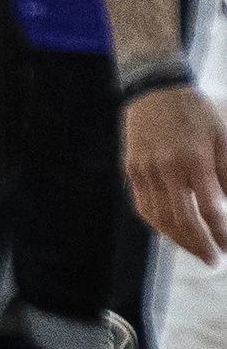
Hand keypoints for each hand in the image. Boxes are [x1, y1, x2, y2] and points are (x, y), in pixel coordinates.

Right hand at [125, 84, 226, 262]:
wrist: (154, 89)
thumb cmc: (193, 111)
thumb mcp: (220, 136)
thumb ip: (226, 172)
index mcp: (194, 160)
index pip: (209, 208)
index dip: (220, 232)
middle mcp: (167, 169)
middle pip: (183, 220)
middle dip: (199, 244)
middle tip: (212, 259)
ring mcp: (145, 171)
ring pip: (159, 218)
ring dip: (178, 240)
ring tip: (194, 249)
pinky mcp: (131, 170)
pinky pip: (142, 206)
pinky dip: (156, 224)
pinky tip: (168, 233)